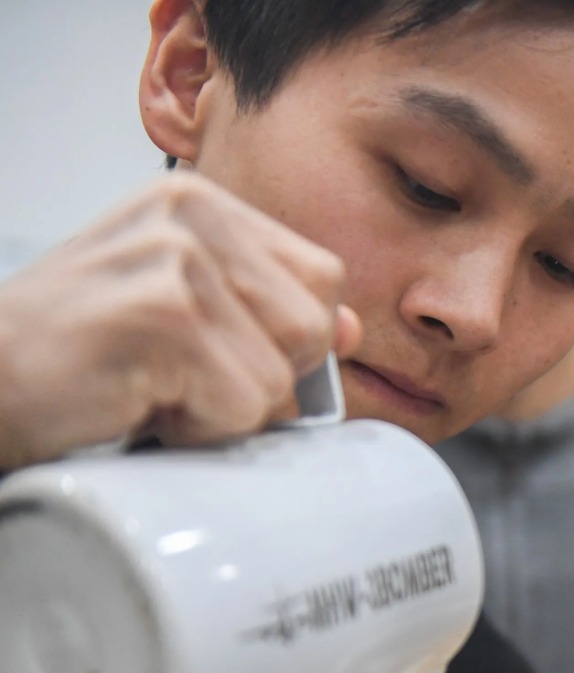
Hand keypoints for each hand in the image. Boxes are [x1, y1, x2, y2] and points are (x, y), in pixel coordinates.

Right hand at [0, 172, 359, 469]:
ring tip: (155, 386)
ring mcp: (176, 262)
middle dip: (258, 376)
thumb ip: (267, 308)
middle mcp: (190, 215)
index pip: (322, 278)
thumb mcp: (183, 309)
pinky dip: (197, 428)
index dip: (287, 337)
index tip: (220, 348)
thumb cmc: (78, 350)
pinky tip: (140, 403)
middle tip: (178, 373)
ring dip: (223, 408)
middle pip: (311, 328)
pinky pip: (243, 406)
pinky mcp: (164, 318)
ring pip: (281, 375)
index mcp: (199, 200)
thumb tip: (352, 327)